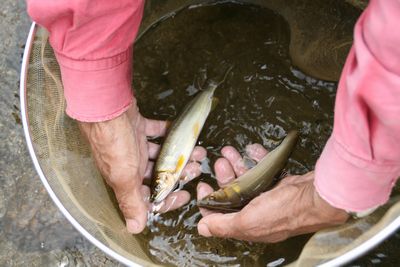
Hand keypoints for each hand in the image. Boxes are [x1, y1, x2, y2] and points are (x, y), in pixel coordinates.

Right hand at [78, 100, 205, 233]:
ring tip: (196, 150)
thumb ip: (131, 201)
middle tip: (196, 167)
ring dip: (178, 153)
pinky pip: (156, 132)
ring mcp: (133, 145)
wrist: (104, 105)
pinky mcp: (136, 127)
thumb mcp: (124, 176)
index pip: (149, 198)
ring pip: (160, 154)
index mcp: (127, 180)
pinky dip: (168, 133)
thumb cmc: (113, 141)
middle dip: (179, 173)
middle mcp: (130, 165)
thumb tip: (135, 228)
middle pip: (158, 175)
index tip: (186, 194)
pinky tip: (179, 132)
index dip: (168, 199)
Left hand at [197, 144, 348, 241]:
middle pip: (233, 193)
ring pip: (247, 179)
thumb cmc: (286, 211)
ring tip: (230, 151)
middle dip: (224, 176)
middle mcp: (257, 212)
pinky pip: (263, 170)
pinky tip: (253, 150)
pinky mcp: (279, 184)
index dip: (209, 201)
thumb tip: (202, 229)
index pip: (221, 215)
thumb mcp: (249, 221)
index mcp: (248, 225)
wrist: (318, 196)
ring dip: (237, 164)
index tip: (203, 185)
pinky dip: (257, 159)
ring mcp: (269, 197)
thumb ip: (224, 225)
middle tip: (220, 161)